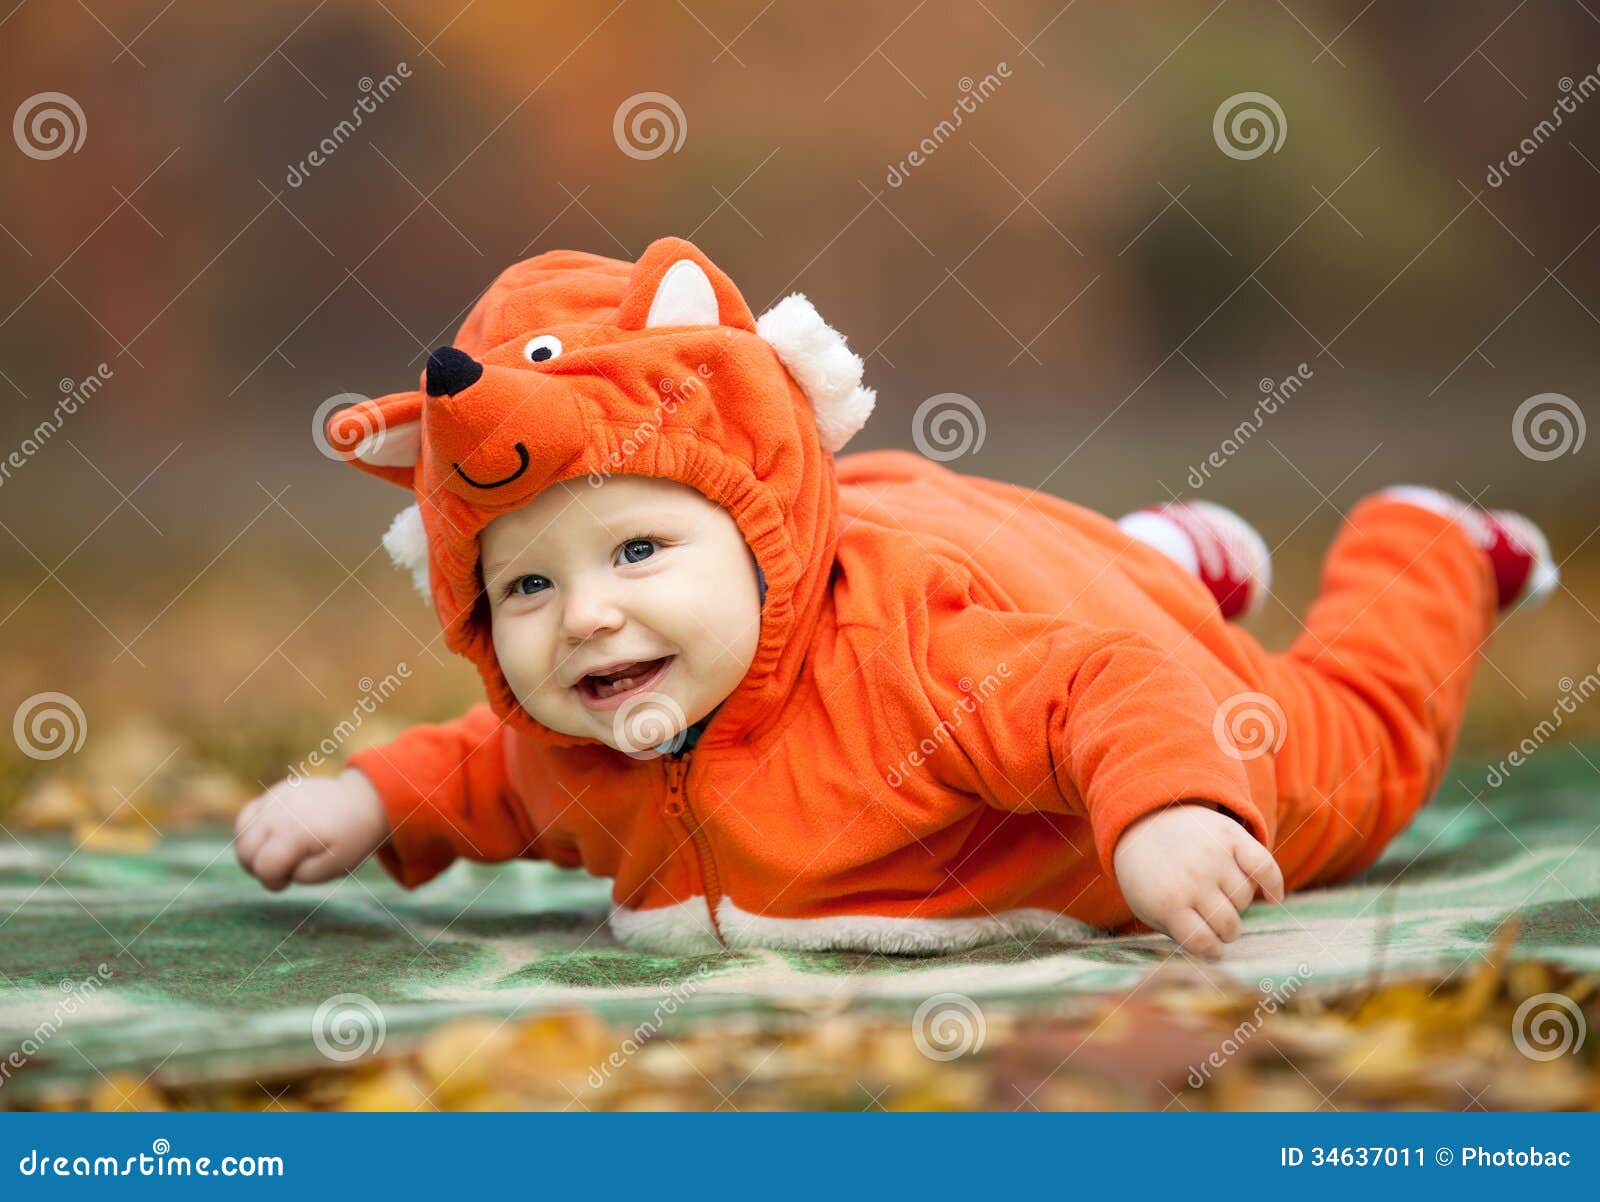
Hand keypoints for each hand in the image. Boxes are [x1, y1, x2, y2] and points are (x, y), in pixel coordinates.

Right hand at [234, 769, 389, 889]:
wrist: (363, 803)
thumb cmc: (349, 840)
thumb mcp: (333, 867)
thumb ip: (300, 874)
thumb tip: (275, 869)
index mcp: (296, 833)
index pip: (264, 868)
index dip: (273, 882)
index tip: (288, 881)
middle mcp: (280, 812)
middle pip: (245, 853)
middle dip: (260, 868)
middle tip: (285, 867)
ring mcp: (275, 798)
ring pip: (241, 835)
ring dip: (253, 851)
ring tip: (278, 853)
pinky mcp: (274, 792)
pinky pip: (246, 816)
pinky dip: (251, 831)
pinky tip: (272, 837)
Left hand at [1112, 801, 1284, 957]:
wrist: (1144, 822)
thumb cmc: (1150, 876)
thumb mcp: (1147, 908)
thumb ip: (1179, 932)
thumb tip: (1217, 954)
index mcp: (1167, 902)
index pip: (1204, 943)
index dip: (1211, 950)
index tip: (1211, 947)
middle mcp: (1192, 879)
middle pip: (1229, 924)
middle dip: (1224, 928)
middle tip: (1212, 917)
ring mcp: (1212, 856)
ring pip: (1245, 898)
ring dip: (1235, 902)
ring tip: (1216, 891)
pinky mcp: (1229, 836)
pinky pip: (1264, 866)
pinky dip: (1274, 884)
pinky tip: (1273, 897)